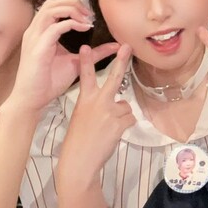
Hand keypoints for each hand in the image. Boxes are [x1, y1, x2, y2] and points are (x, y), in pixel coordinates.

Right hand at [11, 0, 118, 111]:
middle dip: (73, 2)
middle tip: (90, 13)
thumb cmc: (49, 81)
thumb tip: (116, 46)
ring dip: (72, 10)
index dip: (73, 4)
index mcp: (41, 32)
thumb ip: (95, 53)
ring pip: (51, 10)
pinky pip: (54, 28)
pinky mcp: (37, 48)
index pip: (54, 6)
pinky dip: (71, 24)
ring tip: (87, 19)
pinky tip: (85, 28)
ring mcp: (34, 38)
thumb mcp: (77, 62)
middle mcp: (35, 31)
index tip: (90, 14)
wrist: (32, 99)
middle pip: (52, 2)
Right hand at [58, 44, 134, 188]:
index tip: (86, 47)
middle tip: (127, 47)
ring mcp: (109, 111)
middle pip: (113, 78)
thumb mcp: (81, 117)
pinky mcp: (119, 122)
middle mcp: (98, 101)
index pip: (85, 76)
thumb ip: (97, 106)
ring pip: (125, 107)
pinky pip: (130, 119)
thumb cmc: (78, 140)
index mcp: (84, 99)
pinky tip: (113, 134)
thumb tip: (118, 104)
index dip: (87, 61)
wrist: (79, 160)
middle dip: (122, 61)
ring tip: (108, 129)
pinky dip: (124, 127)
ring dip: (121, 117)